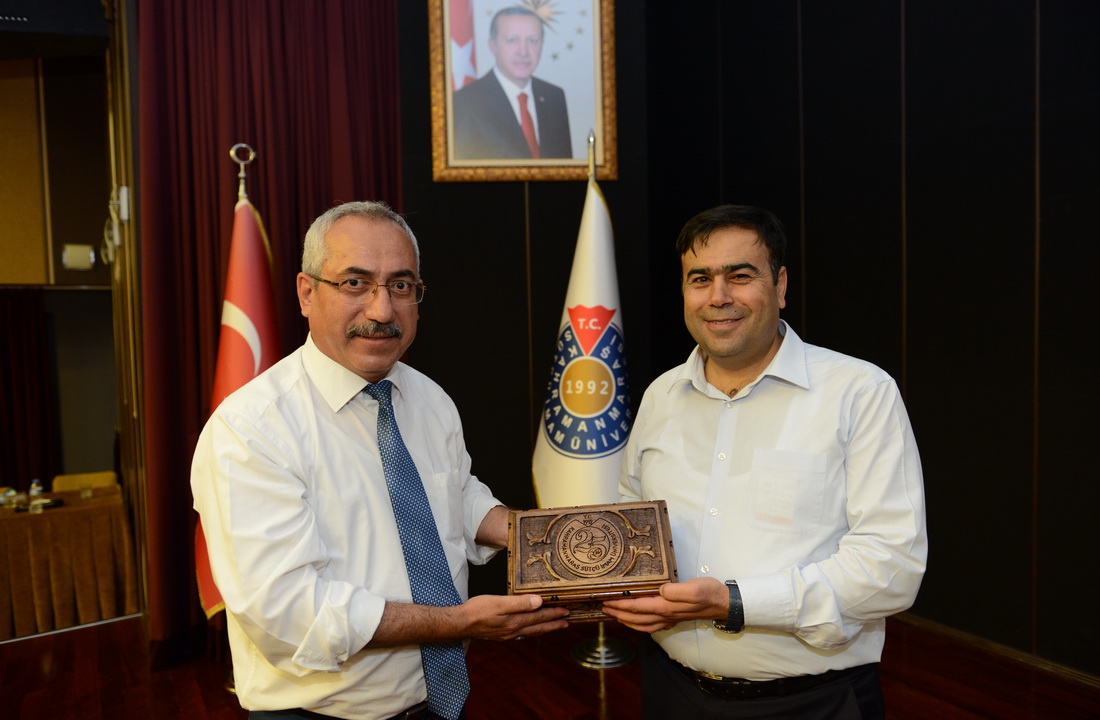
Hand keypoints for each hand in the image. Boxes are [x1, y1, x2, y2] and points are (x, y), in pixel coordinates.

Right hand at [461, 593, 569, 641]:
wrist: (460, 624)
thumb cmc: (478, 610)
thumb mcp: (499, 602)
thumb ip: (519, 603)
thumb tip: (539, 602)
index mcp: (516, 621)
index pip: (539, 617)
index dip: (554, 614)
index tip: (566, 611)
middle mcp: (514, 630)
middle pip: (538, 627)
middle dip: (553, 624)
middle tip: (567, 621)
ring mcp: (507, 634)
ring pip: (531, 632)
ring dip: (544, 628)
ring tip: (554, 626)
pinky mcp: (500, 635)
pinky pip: (521, 634)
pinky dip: (530, 632)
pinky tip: (530, 631)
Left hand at [601, 577, 727, 632]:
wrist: (724, 603)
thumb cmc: (709, 592)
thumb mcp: (693, 587)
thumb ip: (675, 590)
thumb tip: (660, 590)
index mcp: (667, 607)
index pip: (638, 607)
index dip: (621, 605)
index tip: (607, 601)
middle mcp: (666, 616)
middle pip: (637, 618)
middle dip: (619, 613)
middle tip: (604, 607)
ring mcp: (670, 619)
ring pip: (643, 625)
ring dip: (627, 621)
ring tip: (615, 615)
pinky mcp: (674, 618)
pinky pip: (651, 625)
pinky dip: (639, 625)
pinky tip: (636, 621)